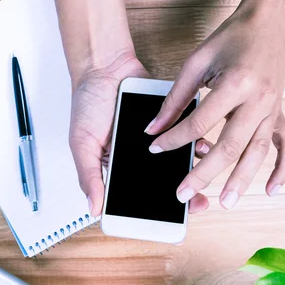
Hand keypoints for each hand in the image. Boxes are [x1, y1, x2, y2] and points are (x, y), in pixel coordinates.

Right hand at [70, 52, 209, 216]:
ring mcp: (155, 140)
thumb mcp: (82, 143)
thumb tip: (94, 208)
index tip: (169, 219)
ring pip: (177, 160)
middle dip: (181, 194)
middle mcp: (138, 155)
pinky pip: (186, 134)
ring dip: (192, 169)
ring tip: (202, 177)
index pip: (135, 194)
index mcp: (115, 166)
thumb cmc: (88, 102)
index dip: (153, 208)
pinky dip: (196, 142)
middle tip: (196, 203)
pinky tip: (203, 148)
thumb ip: (89, 176)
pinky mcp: (169, 121)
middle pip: (161, 181)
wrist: (104, 64)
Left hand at [146, 10, 284, 209]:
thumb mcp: (196, 63)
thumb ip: (175, 99)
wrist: (268, 22)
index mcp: (235, 84)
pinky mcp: (279, 112)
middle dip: (203, 174)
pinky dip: (282, 169)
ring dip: (240, 180)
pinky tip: (270, 189)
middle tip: (182, 194)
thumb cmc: (230, 39)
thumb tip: (153, 128)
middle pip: (229, 147)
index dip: (173, 138)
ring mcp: (273, 108)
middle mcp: (258, 100)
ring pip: (256, 152)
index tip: (155, 149)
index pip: (199, 123)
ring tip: (224, 202)